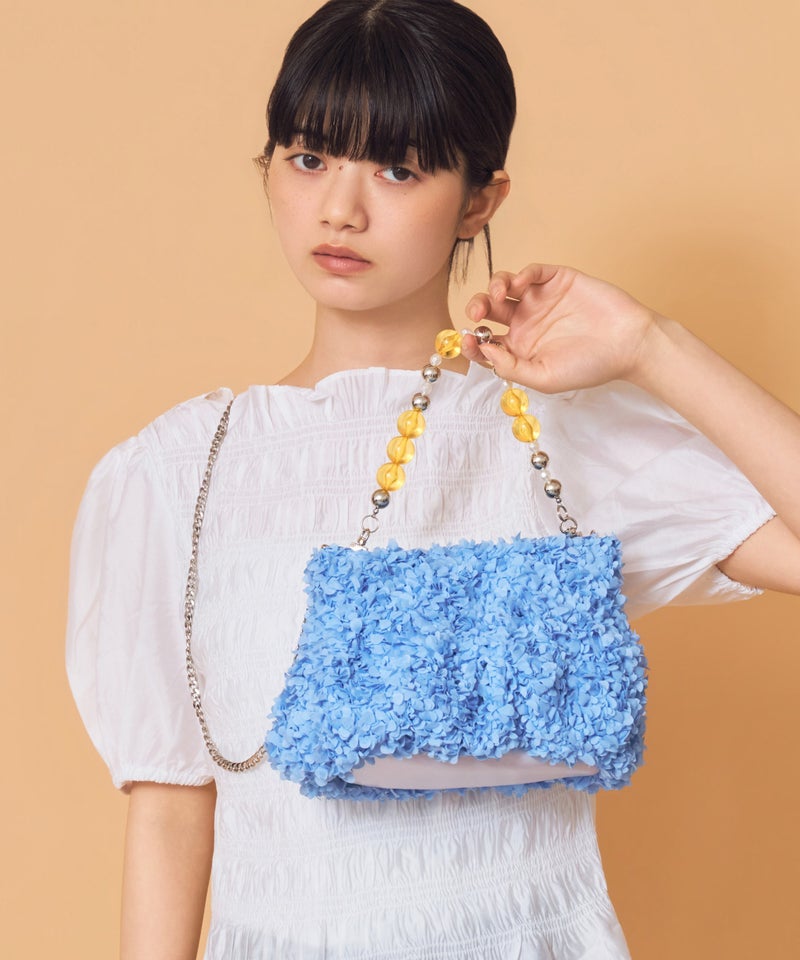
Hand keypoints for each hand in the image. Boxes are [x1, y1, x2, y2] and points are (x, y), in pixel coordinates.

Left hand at [462, 263, 661, 393]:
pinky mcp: (558, 280)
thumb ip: (510, 366)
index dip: (471, 340)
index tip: (467, 341)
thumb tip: (483, 348)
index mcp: (520, 348)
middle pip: (488, 310)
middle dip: (476, 309)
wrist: (629, 344)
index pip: (485, 341)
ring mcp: (541, 300)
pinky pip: (532, 272)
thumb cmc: (591, 366)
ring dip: (493, 288)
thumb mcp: (544, 377)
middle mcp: (526, 322)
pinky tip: (521, 285)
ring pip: (505, 287)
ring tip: (497, 297)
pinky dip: (521, 274)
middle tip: (476, 315)